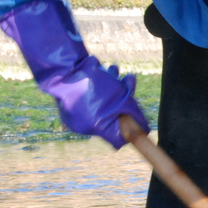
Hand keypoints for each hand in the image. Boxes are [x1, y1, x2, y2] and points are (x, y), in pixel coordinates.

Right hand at [0, 0, 148, 148]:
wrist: (63, 68)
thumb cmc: (95, 83)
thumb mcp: (122, 98)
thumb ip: (134, 114)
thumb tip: (144, 128)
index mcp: (97, 128)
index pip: (119, 140)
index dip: (131, 130)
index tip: (137, 119)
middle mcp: (85, 127)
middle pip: (112, 120)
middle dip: (123, 101)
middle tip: (128, 82)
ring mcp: (75, 117)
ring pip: (102, 106)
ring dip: (113, 88)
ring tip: (114, 70)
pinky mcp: (69, 106)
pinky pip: (89, 101)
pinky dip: (98, 89)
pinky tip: (103, 70)